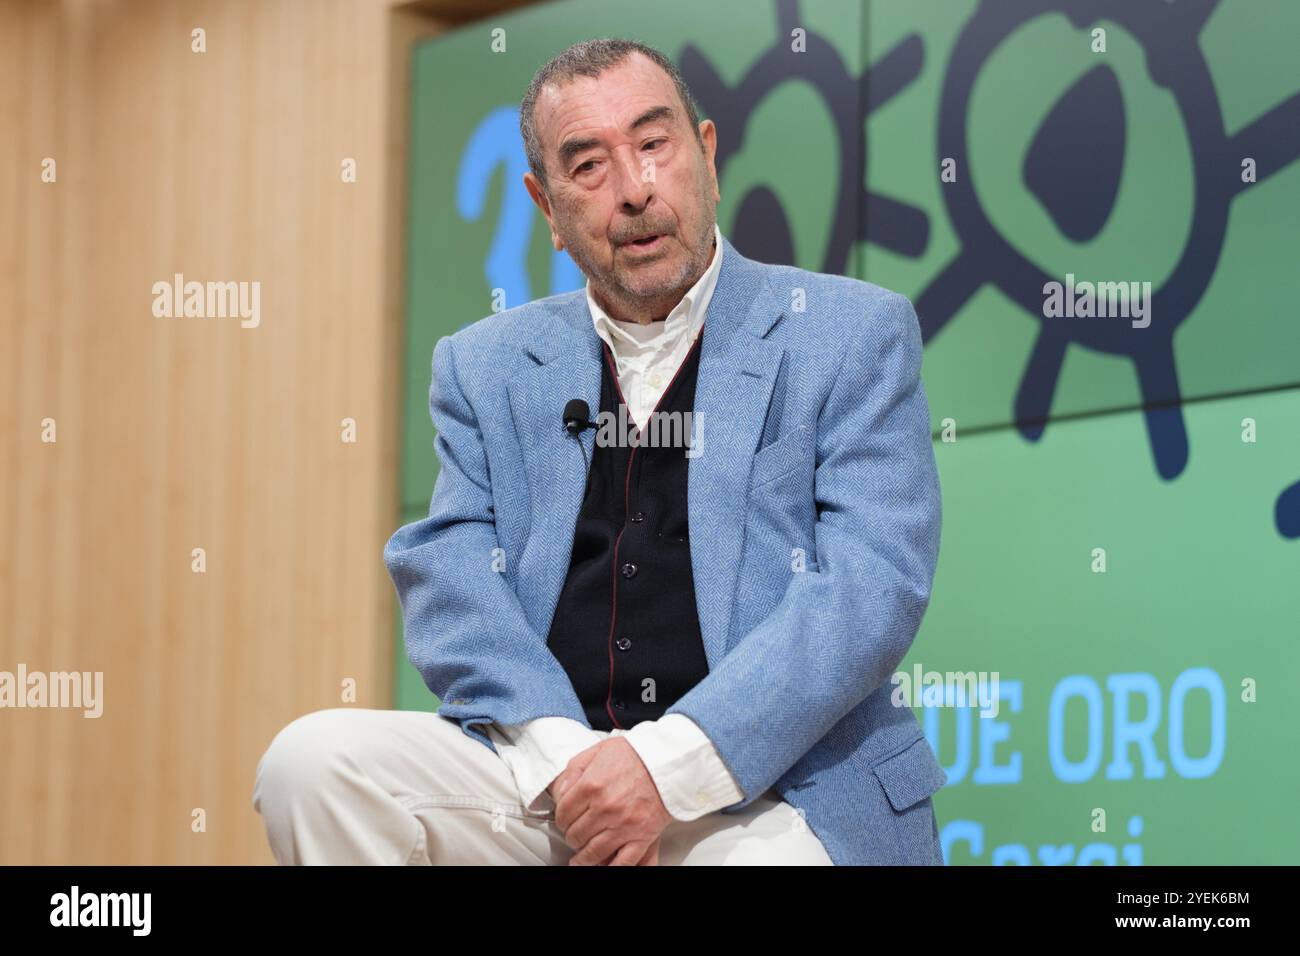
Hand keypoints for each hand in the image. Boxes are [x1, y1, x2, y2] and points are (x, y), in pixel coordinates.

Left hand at [549, 737, 672, 865]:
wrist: (668, 759)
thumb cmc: (636, 754)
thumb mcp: (597, 750)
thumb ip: (574, 770)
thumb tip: (561, 792)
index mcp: (591, 785)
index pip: (563, 814)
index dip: (561, 819)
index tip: (565, 820)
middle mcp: (605, 807)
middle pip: (576, 834)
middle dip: (572, 836)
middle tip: (575, 834)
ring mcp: (624, 824)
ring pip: (593, 852)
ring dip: (583, 857)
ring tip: (580, 858)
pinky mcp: (642, 836)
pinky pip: (623, 861)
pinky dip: (610, 867)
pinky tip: (602, 865)